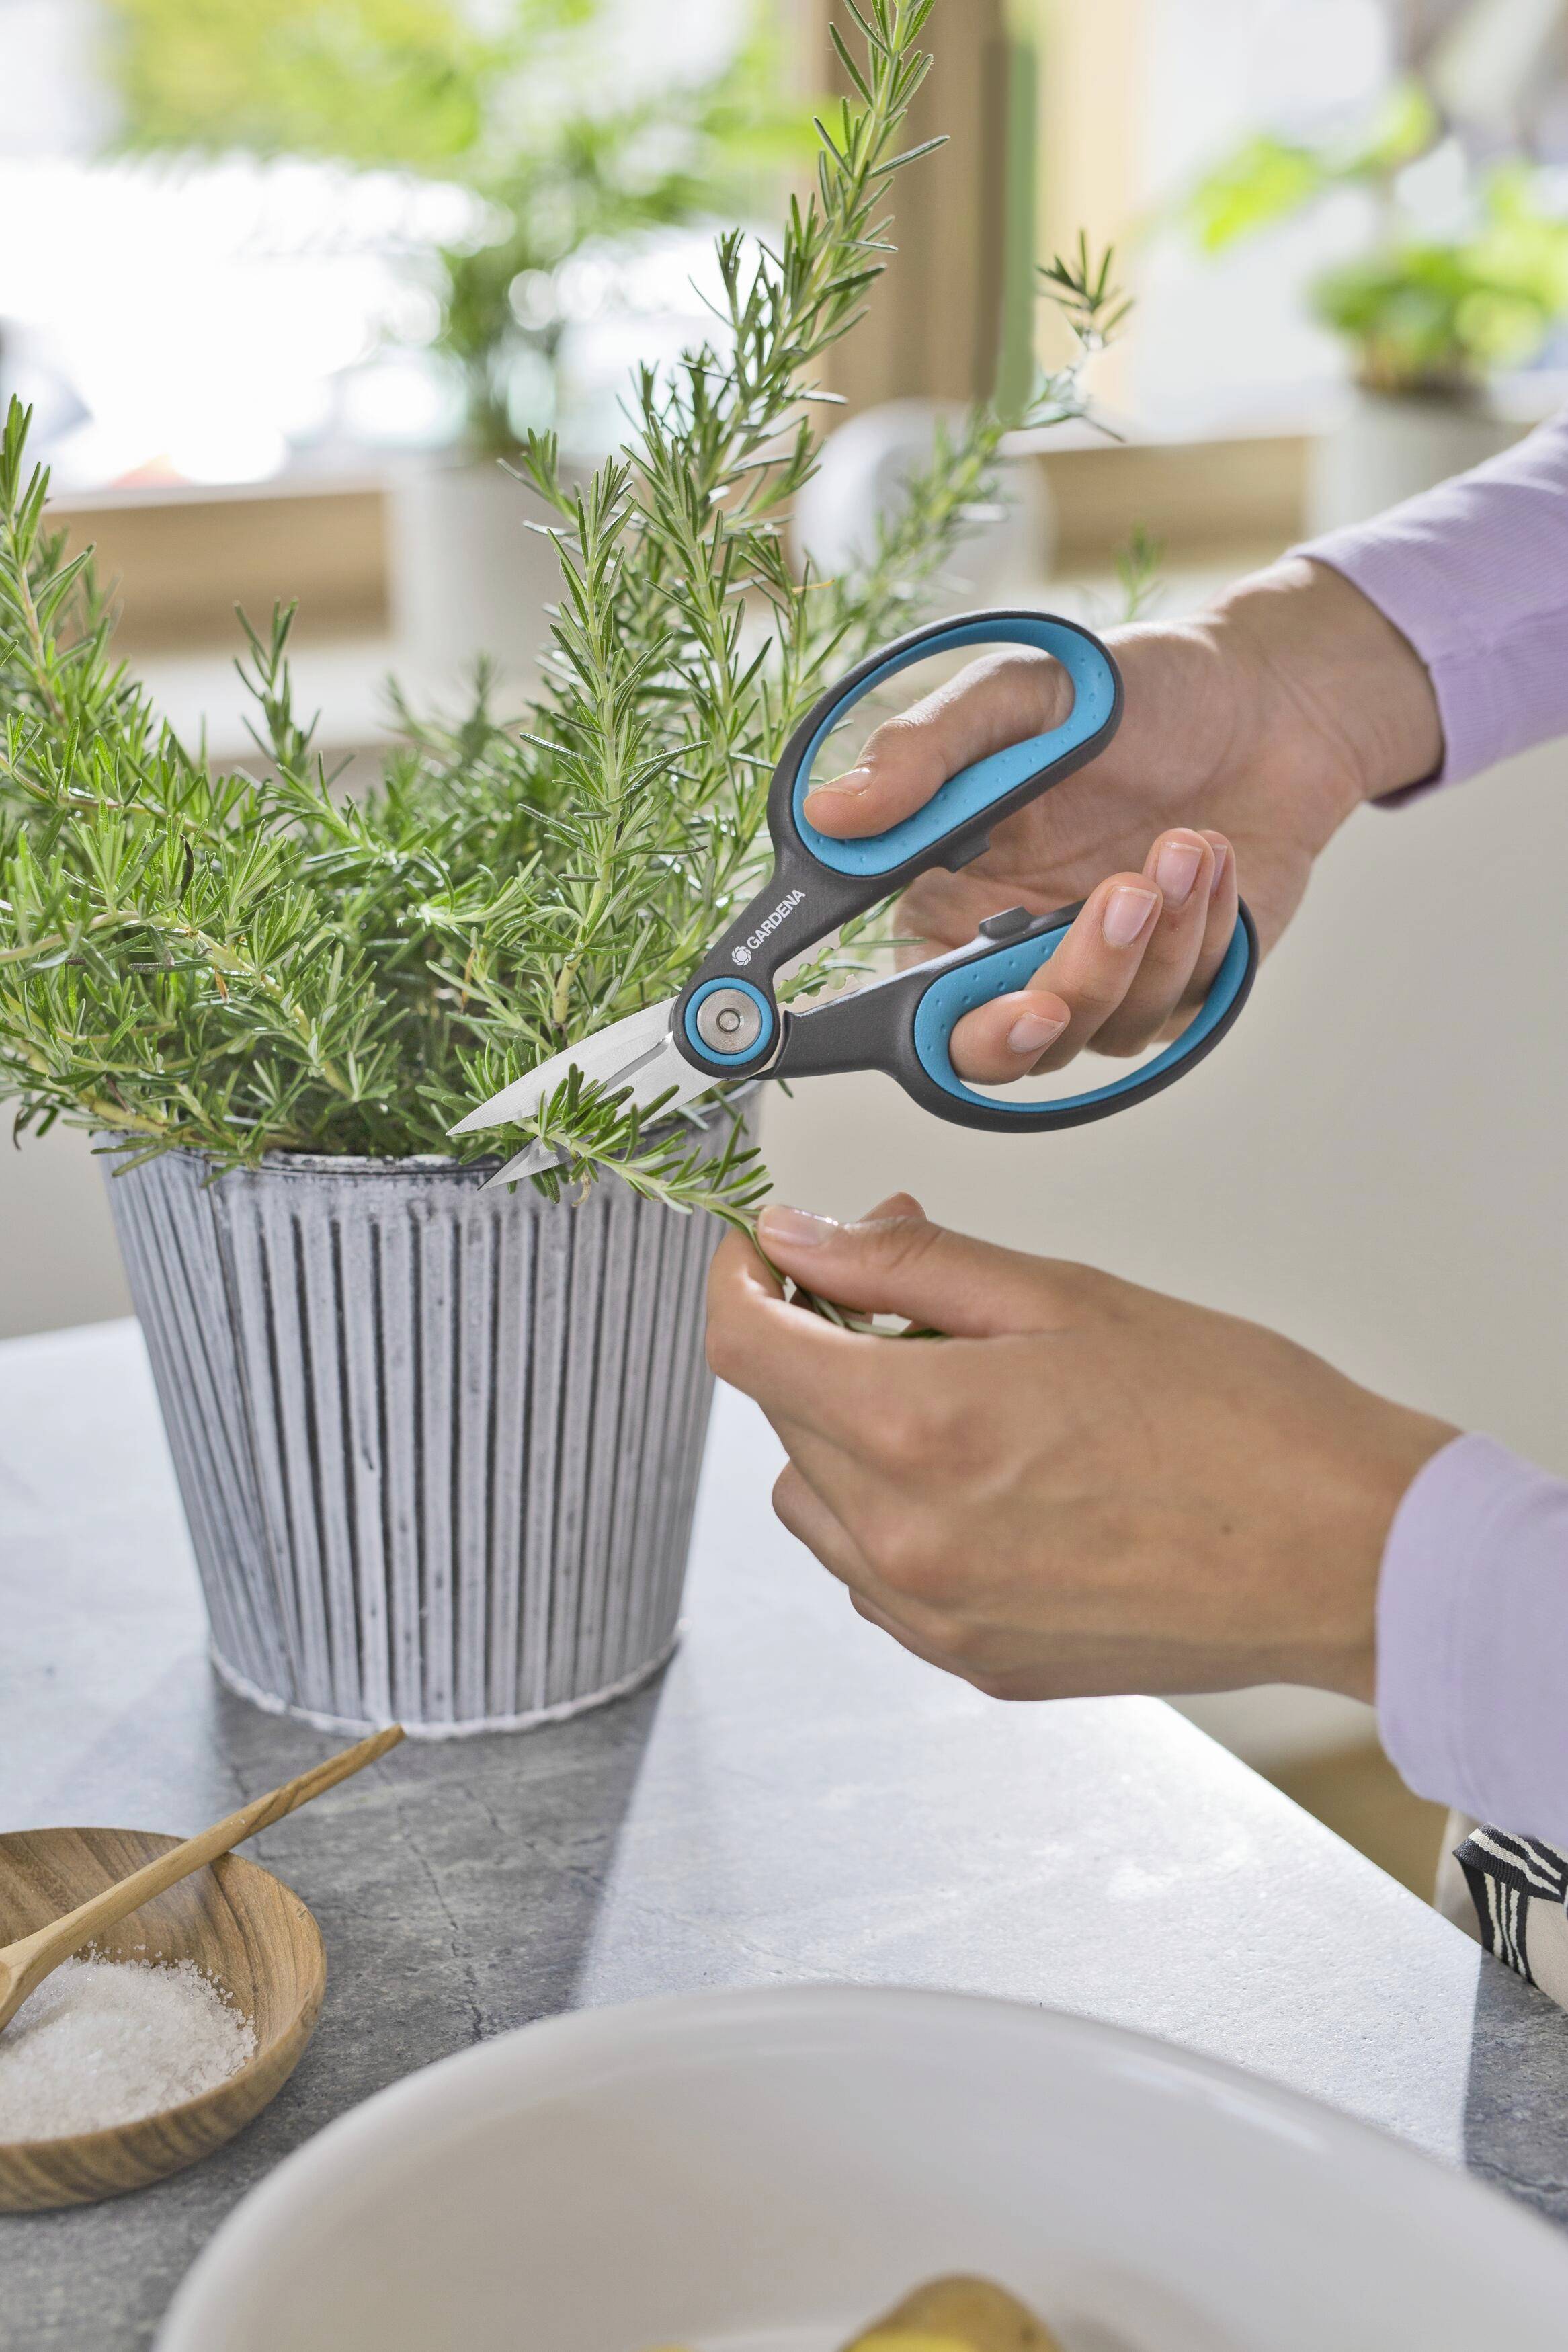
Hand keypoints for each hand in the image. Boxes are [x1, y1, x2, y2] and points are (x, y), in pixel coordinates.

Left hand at [708, 1198, 1455, 1701]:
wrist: (1346, 1554)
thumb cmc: (1237, 1417)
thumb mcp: (1062, 1295)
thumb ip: (907, 1265)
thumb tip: (799, 1239)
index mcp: (918, 1431)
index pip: (746, 1346)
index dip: (739, 1279)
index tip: (762, 1248)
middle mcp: (904, 1541)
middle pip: (783, 1417)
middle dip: (823, 1339)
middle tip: (916, 1296)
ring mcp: (934, 1617)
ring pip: (817, 1500)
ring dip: (851, 1432)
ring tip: (967, 1391)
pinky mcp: (972, 1663)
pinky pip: (875, 1571)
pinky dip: (895, 1510)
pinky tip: (989, 1473)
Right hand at [803, 560, 1441, 1082]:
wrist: (1270, 700)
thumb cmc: (1136, 694)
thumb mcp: (1018, 697)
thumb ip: (923, 756)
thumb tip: (829, 815)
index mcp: (952, 900)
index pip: (920, 1007)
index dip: (952, 1029)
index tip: (1019, 1007)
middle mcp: (1016, 954)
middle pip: (1015, 1046)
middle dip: (1074, 986)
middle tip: (1121, 901)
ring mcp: (1100, 977)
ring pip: (1106, 1026)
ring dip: (1154, 939)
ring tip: (1184, 840)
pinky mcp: (1178, 985)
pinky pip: (1180, 1001)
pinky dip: (1201, 928)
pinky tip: (1211, 855)